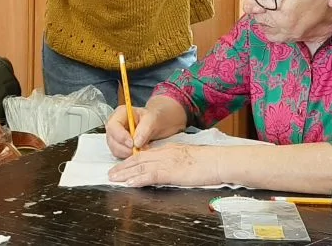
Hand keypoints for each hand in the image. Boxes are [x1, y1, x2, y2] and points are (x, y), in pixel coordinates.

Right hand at [105, 105, 160, 158]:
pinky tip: (138, 150)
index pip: (113, 126)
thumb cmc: (152, 119)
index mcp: (120, 114)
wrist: (156, 125)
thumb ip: (144, 129)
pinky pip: (119, 155)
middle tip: (140, 148)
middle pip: (112, 140)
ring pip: (115, 149)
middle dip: (126, 148)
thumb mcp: (152, 120)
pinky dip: (129, 156)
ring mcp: (114, 137)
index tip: (132, 144)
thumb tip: (136, 142)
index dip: (121, 137)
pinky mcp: (118, 146)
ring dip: (128, 153)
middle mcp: (114, 125)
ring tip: (141, 148)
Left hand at [108, 144, 222, 187]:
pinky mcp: (171, 172)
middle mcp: (165, 153)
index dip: (132, 160)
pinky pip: (150, 175)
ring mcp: (167, 162)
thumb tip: (169, 169)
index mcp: (170, 149)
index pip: (146, 154)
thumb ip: (176, 161)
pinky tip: (129, 183)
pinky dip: (138, 179)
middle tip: (111, 173)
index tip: (122, 166)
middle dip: (124, 166)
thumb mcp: (189, 158)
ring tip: (114, 178)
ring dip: (125, 173)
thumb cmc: (209, 161)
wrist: (219, 161)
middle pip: (139, 159)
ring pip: (141, 166)